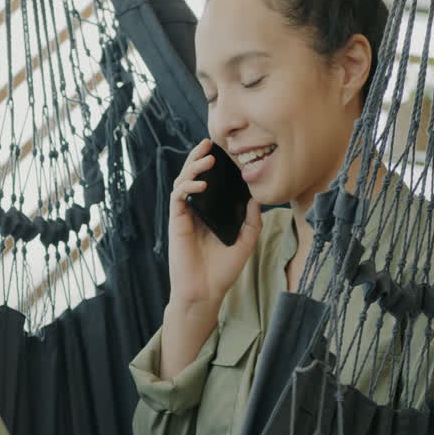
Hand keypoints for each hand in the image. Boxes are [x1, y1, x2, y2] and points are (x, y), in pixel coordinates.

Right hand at [168, 139, 262, 309]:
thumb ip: (252, 220)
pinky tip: (201, 184)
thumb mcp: (245, 242)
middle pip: (192, 176)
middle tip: (208, 143)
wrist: (206, 291)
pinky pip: (178, 197)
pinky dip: (187, 186)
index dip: (213, 166)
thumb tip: (257, 198)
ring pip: (182, 181)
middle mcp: (195, 211)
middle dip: (198, 157)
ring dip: (192, 167)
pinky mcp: (176, 222)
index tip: (224, 152)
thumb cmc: (223, 271)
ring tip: (206, 159)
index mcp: (210, 214)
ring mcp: (184, 216)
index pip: (209, 183)